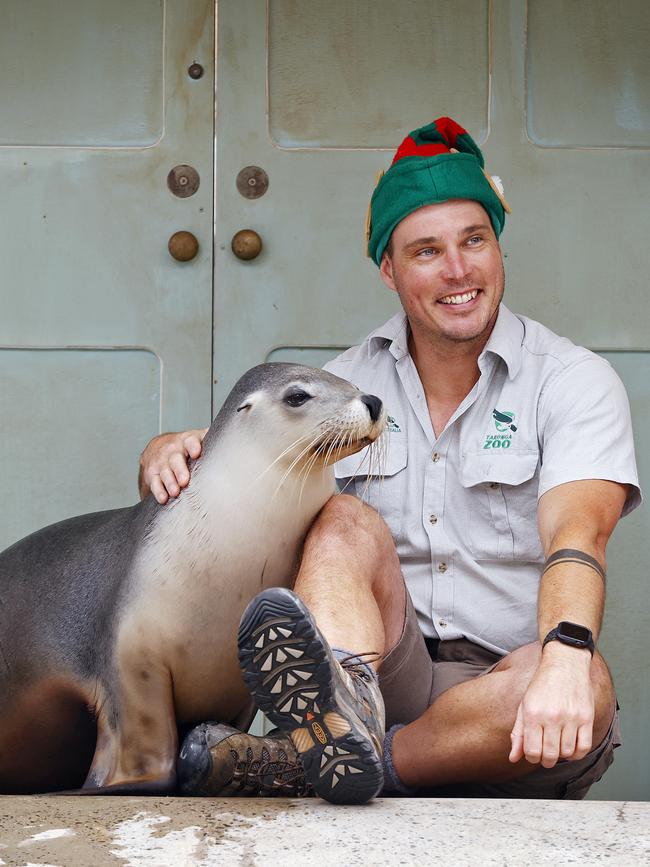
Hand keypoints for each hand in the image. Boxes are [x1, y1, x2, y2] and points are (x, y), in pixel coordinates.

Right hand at [138, 429, 207, 503]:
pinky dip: (158, 491)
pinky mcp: (152, 474)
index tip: (197, 453)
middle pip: (175, 459)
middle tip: (185, 480)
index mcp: (186, 441)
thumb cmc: (183, 446)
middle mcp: (172, 451)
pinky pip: (154, 483)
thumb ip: (211, 438)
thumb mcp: (196, 438)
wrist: (156, 448)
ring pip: (164, 472)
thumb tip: (235, 434)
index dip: (193, 446)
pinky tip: (164, 498)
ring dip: (170, 482)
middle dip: (180, 470)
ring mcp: (161, 462)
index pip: (190, 441)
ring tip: (175, 492)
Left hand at [508, 643, 593, 767]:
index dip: (532, 757)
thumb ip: (518, 733)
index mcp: (533, 713)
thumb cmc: (542, 685)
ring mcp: (571, 718)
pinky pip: (584, 747)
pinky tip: (571, 746)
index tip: (534, 752)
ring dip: (561, 755)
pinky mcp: (586, 718)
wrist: (565, 663)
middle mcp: (551, 716)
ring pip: (567, 753)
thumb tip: (513, 758)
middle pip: (550, 756)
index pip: (532, 751)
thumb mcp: (524, 705)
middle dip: (546, 760)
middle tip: (546, 753)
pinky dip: (577, 753)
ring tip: (558, 745)